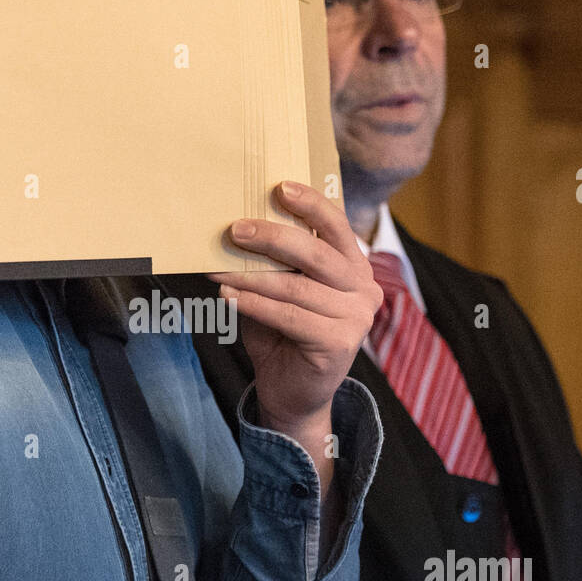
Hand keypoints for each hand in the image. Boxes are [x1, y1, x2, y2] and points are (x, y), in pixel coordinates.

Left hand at [208, 181, 382, 456]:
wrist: (292, 393)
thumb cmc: (282, 334)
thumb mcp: (279, 290)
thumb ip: (273, 263)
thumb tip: (237, 228)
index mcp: (354, 266)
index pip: (336, 227)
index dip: (310, 205)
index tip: (279, 187)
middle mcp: (364, 287)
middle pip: (316, 253)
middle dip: (272, 237)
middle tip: (234, 230)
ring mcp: (357, 317)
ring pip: (296, 287)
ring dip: (251, 277)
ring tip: (217, 270)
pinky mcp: (340, 343)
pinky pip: (290, 316)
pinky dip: (255, 305)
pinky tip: (228, 298)